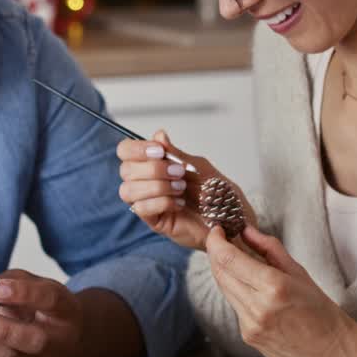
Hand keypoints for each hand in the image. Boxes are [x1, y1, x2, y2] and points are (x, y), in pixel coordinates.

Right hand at [117, 130, 254, 250]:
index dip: (137, 149)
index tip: (159, 151)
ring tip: (181, 188)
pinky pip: (141, 209)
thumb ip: (175, 154)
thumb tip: (158, 135)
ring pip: (128, 190)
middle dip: (153, 169)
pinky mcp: (154, 220)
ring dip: (157, 186)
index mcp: (153, 164)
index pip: (125, 151)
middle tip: (178, 172)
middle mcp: (146, 182)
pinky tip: (179, 203)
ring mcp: (148, 202)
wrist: (230, 218)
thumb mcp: (197, 166)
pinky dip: (162, 202)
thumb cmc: (216, 192)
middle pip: (125, 170)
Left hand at [206, 225, 356, 356]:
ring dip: (224, 272)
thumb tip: (246, 231)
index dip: (216, 241)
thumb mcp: (299, 272)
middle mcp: (257, 307)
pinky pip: (234, 307)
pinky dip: (237, 292)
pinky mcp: (248, 336)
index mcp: (273, 286)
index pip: (228, 259)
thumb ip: (269, 248)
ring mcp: (250, 325)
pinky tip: (249, 288)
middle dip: (216, 253)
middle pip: (220, 273)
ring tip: (235, 260)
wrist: (333, 353)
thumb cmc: (322, 311)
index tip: (216, 230)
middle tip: (221, 240)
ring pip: (224, 289)